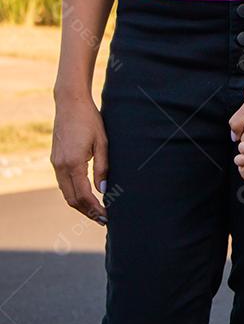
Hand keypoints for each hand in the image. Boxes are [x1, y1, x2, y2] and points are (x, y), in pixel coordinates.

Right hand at [51, 94, 108, 223]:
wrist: (70, 103)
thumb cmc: (90, 120)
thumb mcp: (102, 143)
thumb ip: (103, 168)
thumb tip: (103, 190)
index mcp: (73, 163)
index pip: (83, 195)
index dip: (95, 209)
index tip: (108, 217)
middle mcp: (60, 166)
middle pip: (71, 199)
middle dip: (87, 212)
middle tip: (104, 220)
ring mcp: (55, 163)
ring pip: (66, 193)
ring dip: (80, 205)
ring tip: (97, 212)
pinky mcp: (56, 159)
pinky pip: (63, 183)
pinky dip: (74, 194)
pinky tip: (86, 197)